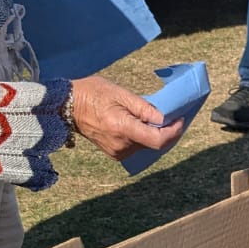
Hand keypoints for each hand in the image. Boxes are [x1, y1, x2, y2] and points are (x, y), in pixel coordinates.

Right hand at [68, 75, 183, 160]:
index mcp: (122, 128)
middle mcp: (121, 145)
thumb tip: (165, 118)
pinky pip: (137, 147)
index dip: (173, 132)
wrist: (68, 107)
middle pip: (154, 144)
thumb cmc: (93, 94)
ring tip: (151, 116)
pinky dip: (143, 137)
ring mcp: (117, 152)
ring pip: (147, 146)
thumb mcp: (120, 93)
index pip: (158, 140)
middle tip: (171, 114)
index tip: (180, 119)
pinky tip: (140, 124)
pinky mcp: (115, 153)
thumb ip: (144, 108)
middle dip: (166, 130)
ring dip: (154, 133)